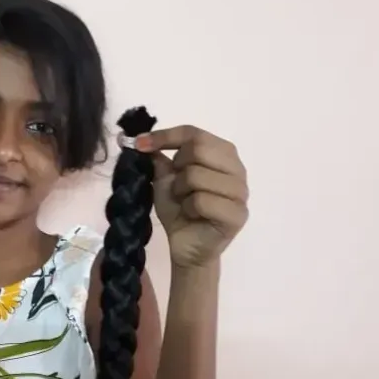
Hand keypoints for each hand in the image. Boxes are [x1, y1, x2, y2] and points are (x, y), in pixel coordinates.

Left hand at [129, 125, 248, 268]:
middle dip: (176, 168)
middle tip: (176, 186)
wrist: (186, 245)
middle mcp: (237, 169)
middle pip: (197, 149)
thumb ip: (158, 156)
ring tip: (185, 202)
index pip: (194, 133)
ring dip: (181, 190)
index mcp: (224, 154)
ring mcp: (240, 192)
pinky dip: (189, 208)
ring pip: (197, 175)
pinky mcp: (237, 215)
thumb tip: (138, 137)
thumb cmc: (179, 210)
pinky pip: (202, 200)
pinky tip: (193, 215)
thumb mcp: (164, 179)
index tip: (139, 144)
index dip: (165, 136)